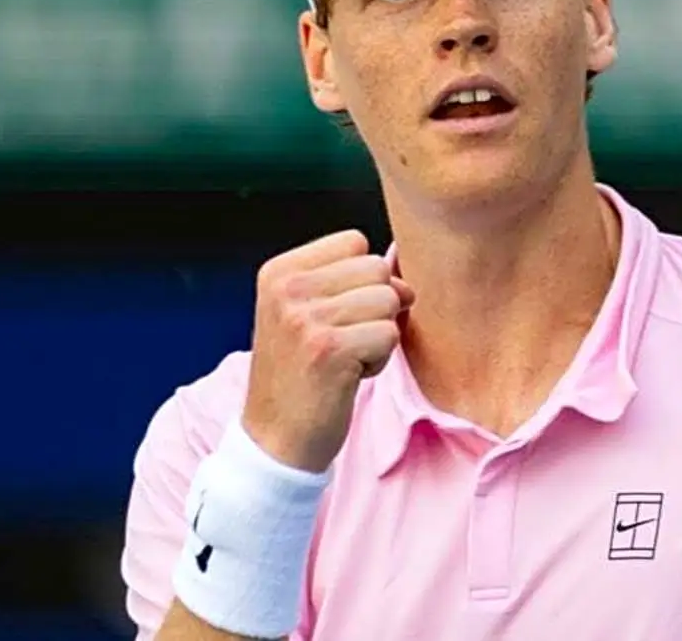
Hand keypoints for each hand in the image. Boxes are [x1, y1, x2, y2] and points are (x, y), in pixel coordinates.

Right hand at [240, 229, 414, 473]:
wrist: (275, 441)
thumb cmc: (300, 376)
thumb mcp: (304, 314)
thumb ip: (347, 283)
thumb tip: (406, 280)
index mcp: (279, 271)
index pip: (355, 241)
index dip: (360, 280)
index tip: (333, 317)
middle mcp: (287, 288)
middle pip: (376, 268)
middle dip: (374, 308)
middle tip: (340, 343)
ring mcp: (306, 318)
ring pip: (389, 300)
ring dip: (378, 336)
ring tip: (343, 359)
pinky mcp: (330, 349)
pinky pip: (390, 335)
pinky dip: (378, 361)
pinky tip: (347, 377)